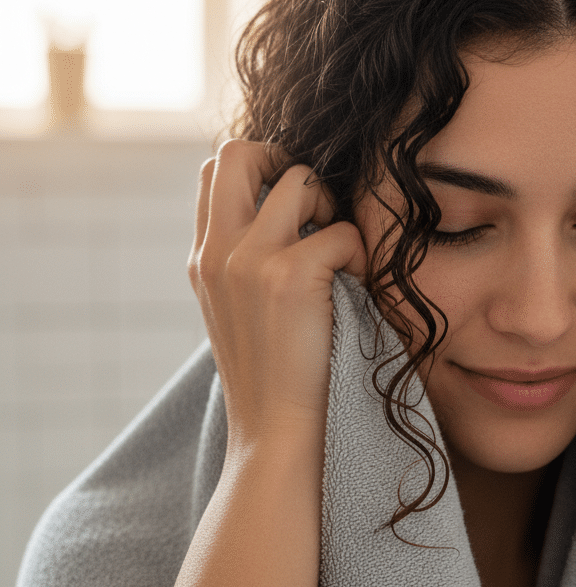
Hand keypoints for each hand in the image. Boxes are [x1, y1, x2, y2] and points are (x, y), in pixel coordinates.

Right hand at [187, 140, 367, 452]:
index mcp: (204, 257)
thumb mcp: (242, 310)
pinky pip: (342, 230)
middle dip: (287, 163)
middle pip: (238, 150)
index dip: (260, 170)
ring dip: (330, 206)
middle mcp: (217, 251)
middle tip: (315, 210)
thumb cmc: (276, 377)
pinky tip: (354, 288)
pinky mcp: (289, 276)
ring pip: (299, 177)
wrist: (277, 436)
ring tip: (338, 255)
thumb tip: (293, 213)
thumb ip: (249, 259)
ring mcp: (248, 260)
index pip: (216, 170)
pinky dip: (358, 253)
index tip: (294, 209)